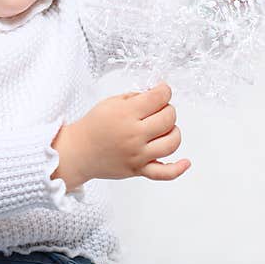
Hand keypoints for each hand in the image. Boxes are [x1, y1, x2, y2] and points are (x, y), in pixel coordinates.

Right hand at [51, 82, 189, 188]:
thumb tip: (156, 96)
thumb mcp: (110, 103)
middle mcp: (134, 134)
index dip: (164, 90)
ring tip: (163, 128)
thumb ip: (134, 98)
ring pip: (172, 142)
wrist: (78, 151)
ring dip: (173, 131)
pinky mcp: (139, 169)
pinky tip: (186, 162)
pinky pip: (164, 173)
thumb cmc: (93, 125)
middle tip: (157, 109)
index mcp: (125, 114)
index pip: (158, 98)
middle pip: (169, 118)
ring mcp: (138, 154)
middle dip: (167, 109)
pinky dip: (178, 169)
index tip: (162, 90)